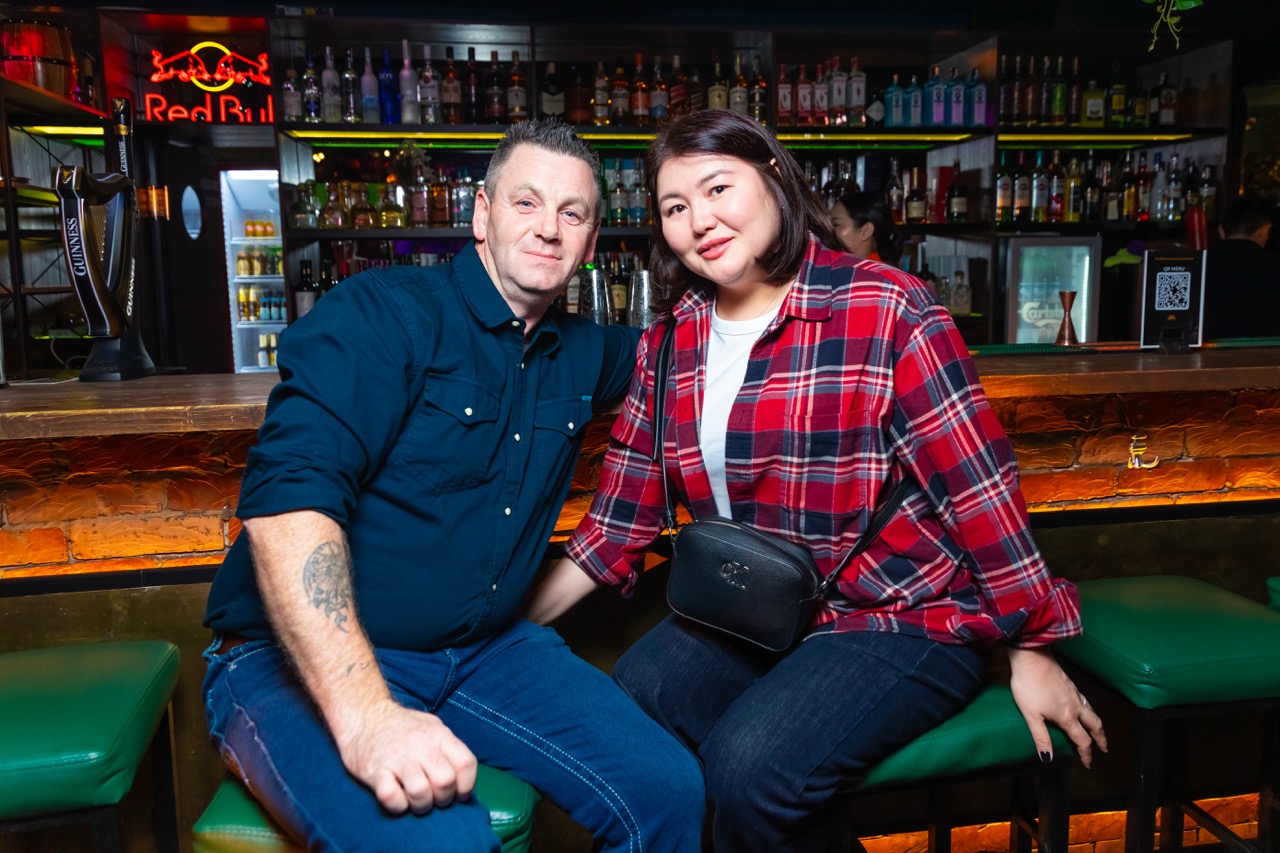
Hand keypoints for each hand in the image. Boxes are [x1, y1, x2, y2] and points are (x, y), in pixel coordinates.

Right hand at [335, 698, 477, 814]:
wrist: (363, 715)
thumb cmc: (400, 727)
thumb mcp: (430, 726)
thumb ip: (447, 747)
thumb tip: (463, 778)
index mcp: (438, 735)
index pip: (466, 763)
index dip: (466, 786)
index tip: (458, 795)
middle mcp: (420, 745)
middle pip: (445, 781)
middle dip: (443, 799)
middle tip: (434, 799)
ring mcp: (397, 758)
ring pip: (421, 792)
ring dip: (421, 805)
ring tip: (416, 801)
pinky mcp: (375, 771)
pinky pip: (391, 797)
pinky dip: (397, 805)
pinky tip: (398, 798)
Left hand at [1008, 646, 1107, 767]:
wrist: (1032, 657)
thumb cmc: (1029, 686)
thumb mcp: (1031, 715)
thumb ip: (1041, 736)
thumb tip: (1048, 758)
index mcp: (1067, 716)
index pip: (1082, 740)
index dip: (1086, 754)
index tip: (1089, 764)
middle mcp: (1075, 705)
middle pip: (1095, 725)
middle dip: (1100, 738)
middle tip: (1104, 748)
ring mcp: (1074, 693)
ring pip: (1092, 711)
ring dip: (1096, 724)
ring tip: (1096, 730)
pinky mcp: (1070, 683)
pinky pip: (1085, 701)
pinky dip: (1089, 709)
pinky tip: (1082, 707)